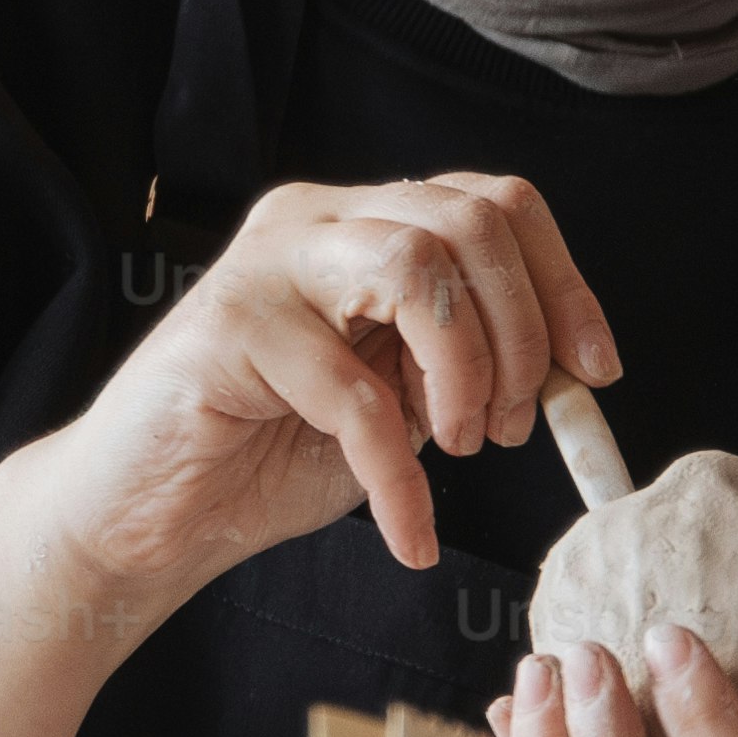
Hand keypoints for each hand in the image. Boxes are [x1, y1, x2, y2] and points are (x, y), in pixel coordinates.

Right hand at [0, 173, 611, 736]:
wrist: (141, 520)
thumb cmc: (265, 457)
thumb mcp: (395, 403)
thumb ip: (464, 365)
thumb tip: (567, 367)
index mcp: (362, 221)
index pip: (495, 203)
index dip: (562, 285)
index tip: (596, 372)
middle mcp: (315, 218)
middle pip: (468, 222)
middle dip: (521, 334)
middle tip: (510, 427)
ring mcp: (266, 265)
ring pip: (418, 269)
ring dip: (469, 374)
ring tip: (460, 451)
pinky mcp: (227, 330)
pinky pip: (357, 394)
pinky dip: (402, 480)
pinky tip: (409, 533)